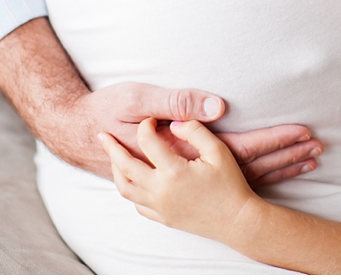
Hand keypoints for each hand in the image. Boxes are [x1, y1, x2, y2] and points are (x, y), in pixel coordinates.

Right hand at [76, 82, 321, 182]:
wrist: (80, 132)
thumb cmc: (109, 112)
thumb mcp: (139, 100)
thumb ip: (177, 104)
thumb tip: (219, 107)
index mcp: (186, 149)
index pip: (240, 148)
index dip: (273, 142)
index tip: (304, 134)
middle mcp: (192, 165)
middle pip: (249, 166)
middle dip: (285, 157)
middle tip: (318, 148)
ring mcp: (190, 170)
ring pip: (242, 174)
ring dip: (277, 166)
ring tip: (307, 158)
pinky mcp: (187, 167)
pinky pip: (228, 172)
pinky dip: (256, 169)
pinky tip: (272, 166)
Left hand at [100, 118, 263, 242]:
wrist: (237, 221)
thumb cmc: (231, 185)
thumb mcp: (218, 151)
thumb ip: (195, 132)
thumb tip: (175, 124)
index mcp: (173, 172)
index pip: (147, 141)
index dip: (146, 126)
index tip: (149, 120)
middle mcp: (160, 190)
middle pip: (125, 166)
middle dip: (111, 148)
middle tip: (103, 135)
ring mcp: (159, 207)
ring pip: (125, 188)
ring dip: (116, 171)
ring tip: (113, 158)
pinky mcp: (163, 218)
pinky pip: (137, 204)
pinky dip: (130, 190)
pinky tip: (133, 180)